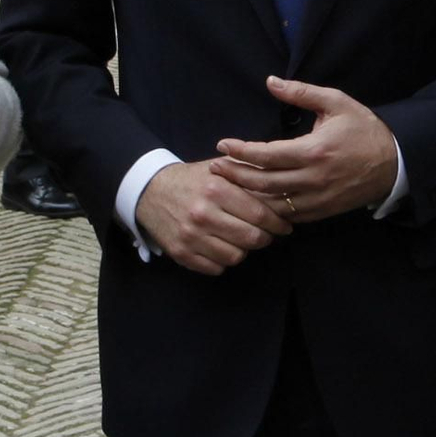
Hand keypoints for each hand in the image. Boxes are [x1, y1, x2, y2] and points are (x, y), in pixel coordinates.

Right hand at [136, 159, 292, 275]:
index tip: (285, 226)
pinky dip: (223, 261)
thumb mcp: (219, 168)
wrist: (150, 191)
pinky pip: (214, 268)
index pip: (259, 214)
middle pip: (250, 238)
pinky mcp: (180, 253)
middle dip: (265, 238)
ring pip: (234, 256)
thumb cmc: (193, 179)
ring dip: (244, 250)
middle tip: (267, 235)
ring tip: (243, 239)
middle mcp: (203, 214)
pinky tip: (224, 247)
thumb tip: (282, 185)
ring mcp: (190, 236)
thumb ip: (248, 175)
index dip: (277, 223)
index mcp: (216, 190)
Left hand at [208, 76, 399, 222]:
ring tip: (228, 185)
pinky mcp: (321, 211)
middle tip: (215, 168)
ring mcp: (317, 199)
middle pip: (262, 182)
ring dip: (246, 196)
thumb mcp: (337, 102)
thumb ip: (302, 93)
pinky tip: (254, 200)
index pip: (266, 155)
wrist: (393, 162)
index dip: (240, 151)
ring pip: (271, 204)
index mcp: (315, 150)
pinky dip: (268, 208)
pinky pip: (287, 214)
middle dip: (234, 175)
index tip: (223, 145)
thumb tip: (270, 82)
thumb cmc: (364, 129)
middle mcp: (313, 178)